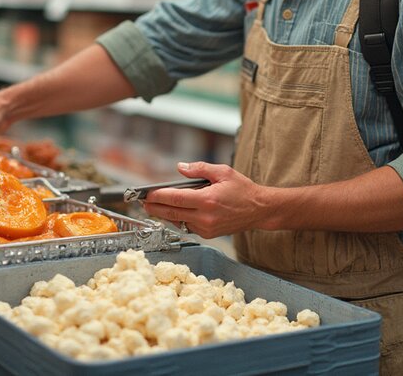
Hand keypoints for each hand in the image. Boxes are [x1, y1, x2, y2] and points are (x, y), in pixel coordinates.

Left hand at [143, 161, 270, 238]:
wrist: (259, 209)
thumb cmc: (243, 190)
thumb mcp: (223, 172)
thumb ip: (199, 169)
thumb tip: (180, 167)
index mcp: (208, 200)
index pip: (176, 199)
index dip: (158, 196)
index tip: (147, 194)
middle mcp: (206, 217)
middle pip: (172, 214)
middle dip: (155, 208)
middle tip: (143, 202)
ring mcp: (207, 228)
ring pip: (178, 221)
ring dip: (165, 214)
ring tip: (154, 206)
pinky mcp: (208, 234)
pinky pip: (188, 226)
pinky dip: (179, 219)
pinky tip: (175, 211)